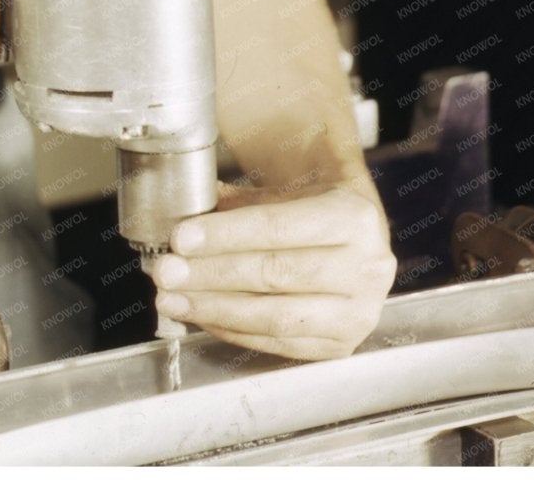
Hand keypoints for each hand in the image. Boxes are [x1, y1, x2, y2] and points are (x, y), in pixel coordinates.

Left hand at [151, 180, 393, 358]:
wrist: (352, 233)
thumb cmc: (311, 207)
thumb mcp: (281, 189)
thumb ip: (235, 203)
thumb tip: (181, 216)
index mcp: (354, 216)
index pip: (278, 228)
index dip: (225, 235)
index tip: (181, 238)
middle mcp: (367, 267)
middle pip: (274, 274)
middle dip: (211, 275)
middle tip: (166, 272)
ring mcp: (358, 312)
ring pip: (275, 316)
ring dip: (215, 309)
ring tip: (173, 298)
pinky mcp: (341, 345)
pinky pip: (278, 343)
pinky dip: (232, 330)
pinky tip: (202, 315)